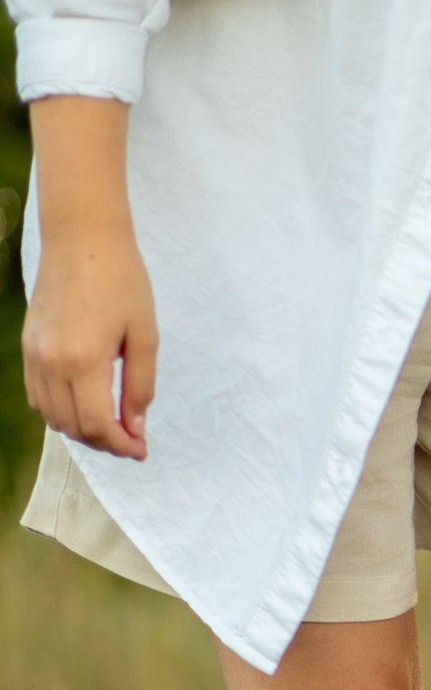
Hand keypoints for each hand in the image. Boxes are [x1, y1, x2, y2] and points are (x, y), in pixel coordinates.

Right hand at [23, 97, 153, 461]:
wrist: (81, 240)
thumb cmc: (122, 281)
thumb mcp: (145, 335)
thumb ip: (140, 385)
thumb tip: (136, 425)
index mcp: (85, 360)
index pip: (98, 424)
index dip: (121, 445)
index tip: (141, 450)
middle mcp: (52, 362)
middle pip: (73, 426)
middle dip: (105, 442)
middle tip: (132, 441)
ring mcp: (34, 354)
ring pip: (51, 415)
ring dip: (81, 430)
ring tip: (112, 427)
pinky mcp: (27, 346)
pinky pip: (36, 395)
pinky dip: (59, 411)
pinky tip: (84, 407)